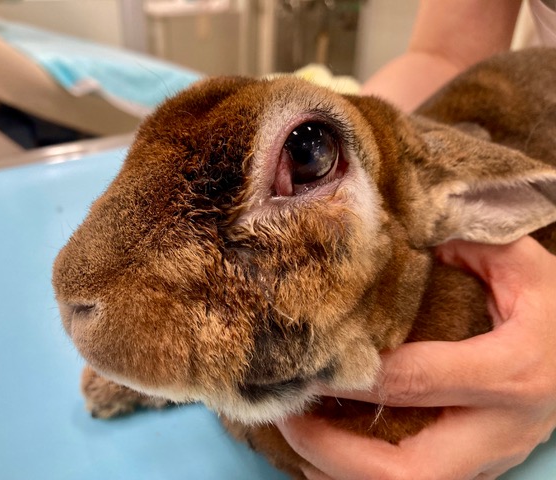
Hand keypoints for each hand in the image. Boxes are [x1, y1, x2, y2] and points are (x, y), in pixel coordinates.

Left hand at [277, 237, 555, 479]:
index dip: (350, 378)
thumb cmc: (554, 304)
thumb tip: (386, 242)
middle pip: (409, 472)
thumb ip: (460, 245)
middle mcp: (500, 429)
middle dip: (335, 455)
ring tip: (296, 436)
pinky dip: (363, 477)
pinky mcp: (480, 467)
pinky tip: (326, 452)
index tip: (303, 365)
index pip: (413, 382)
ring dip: (343, 474)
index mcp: (511, 370)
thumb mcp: (520, 262)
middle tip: (288, 419)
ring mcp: (491, 457)